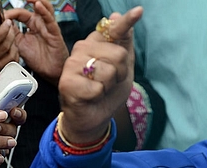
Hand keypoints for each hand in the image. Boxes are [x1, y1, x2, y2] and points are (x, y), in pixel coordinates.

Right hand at [0, 7, 18, 87]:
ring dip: (14, 46)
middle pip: (4, 48)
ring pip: (9, 58)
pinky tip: (12, 50)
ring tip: (12, 38)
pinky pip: (8, 67)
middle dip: (10, 35)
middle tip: (11, 28)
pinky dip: (13, 57)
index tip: (6, 24)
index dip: (3, 30)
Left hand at [5, 0, 68, 84]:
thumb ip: (11, 33)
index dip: (10, 13)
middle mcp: (40, 24)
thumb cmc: (39, 59)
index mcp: (32, 25)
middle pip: (35, 6)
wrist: (49, 72)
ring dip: (38, 1)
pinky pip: (50, 21)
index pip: (20, 13)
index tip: (2, 17)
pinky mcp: (55, 34)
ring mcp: (48, 28)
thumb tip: (1, 24)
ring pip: (45, 9)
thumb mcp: (19, 44)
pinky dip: (44, 12)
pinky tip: (39, 6)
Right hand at [58, 6, 142, 143]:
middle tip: (108, 82)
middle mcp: (82, 49)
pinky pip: (98, 86)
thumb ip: (122, 44)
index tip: (139, 11)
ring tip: (99, 89)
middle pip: (118, 55)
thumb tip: (116, 16)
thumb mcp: (122, 68)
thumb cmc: (106, 91)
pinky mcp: (68, 82)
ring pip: (108, 71)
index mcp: (96, 43)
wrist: (93, 117)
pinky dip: (99, 95)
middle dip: (120, 73)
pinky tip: (91, 96)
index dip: (126, 22)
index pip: (113, 30)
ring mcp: (73, 64)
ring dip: (109, 85)